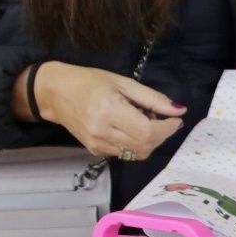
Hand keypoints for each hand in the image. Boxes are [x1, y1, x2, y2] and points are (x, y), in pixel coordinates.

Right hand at [24, 62, 185, 161]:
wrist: (56, 93)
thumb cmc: (89, 82)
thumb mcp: (124, 82)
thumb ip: (153, 98)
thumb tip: (179, 110)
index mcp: (109, 110)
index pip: (147, 131)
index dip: (167, 128)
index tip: (175, 119)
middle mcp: (102, 131)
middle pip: (145, 146)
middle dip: (161, 135)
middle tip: (162, 118)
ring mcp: (97, 144)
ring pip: (137, 154)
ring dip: (150, 140)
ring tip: (143, 120)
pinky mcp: (95, 151)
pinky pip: (125, 154)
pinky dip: (136, 144)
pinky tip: (130, 128)